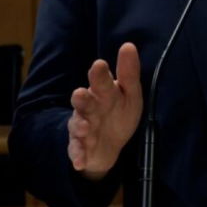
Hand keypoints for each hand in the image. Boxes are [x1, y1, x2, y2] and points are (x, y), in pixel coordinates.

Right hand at [67, 42, 142, 179]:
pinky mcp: (80, 146)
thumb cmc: (119, 113)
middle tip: (80, 93)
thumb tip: (128, 45)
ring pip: (78, 124)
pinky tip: (80, 161)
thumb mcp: (130, 94)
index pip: (100, 80)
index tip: (99, 65)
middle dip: (82, 97)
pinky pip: (77, 150)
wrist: (109, 145)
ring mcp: (83, 127)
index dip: (99, 74)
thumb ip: (129, 73)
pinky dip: (77, 155)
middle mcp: (90, 107)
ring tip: (85, 127)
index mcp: (103, 92)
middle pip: (84, 100)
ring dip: (80, 125)